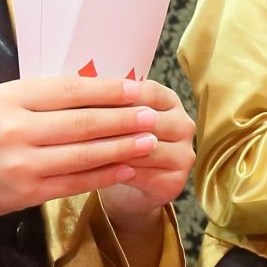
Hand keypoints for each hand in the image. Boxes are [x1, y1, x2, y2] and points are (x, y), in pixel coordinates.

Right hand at [0, 77, 165, 253]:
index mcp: (8, 98)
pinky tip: (126, 168)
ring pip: (84, 154)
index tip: (139, 87)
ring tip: (150, 140)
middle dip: (125, 119)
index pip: (70, 90)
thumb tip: (93, 90)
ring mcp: (21, 164)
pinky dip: (104, 175)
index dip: (109, 89)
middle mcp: (16, 129)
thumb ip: (37, 98)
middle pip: (83, 122)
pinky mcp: (25, 194)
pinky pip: (74, 182)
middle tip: (155, 113)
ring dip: (123, 147)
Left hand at [95, 81, 195, 224]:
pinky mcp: (176, 182)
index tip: (91, 95)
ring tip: (87, 147)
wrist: (125, 180)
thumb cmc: (117, 140)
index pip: (150, 92)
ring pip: (146, 149)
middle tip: (83, 125)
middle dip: (116, 124)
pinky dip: (120, 172)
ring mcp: (184, 155)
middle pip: (151, 121)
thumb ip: (107, 100)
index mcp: (170, 101)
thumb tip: (83, 84)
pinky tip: (98, 169)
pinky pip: (145, 175)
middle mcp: (183, 125)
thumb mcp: (114, 116)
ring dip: (116, 148)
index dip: (122, 94)